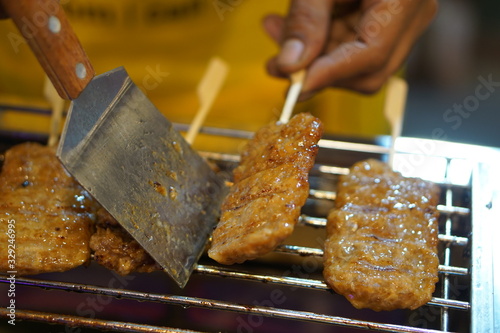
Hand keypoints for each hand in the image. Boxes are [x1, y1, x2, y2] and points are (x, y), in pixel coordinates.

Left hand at [264, 0, 437, 98]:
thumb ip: (306, 20)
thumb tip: (289, 66)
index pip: (372, 53)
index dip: (331, 74)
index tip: (294, 84)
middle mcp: (414, 14)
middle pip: (368, 70)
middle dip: (318, 72)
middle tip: (276, 64)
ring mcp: (404, 21)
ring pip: (356, 64)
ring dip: (313, 56)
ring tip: (275, 30)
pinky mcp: (387, 22)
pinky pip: (354, 47)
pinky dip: (321, 42)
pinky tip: (292, 27)